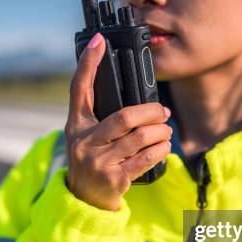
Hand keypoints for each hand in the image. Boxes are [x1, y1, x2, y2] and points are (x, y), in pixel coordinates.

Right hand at [64, 33, 171, 210]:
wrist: (83, 200)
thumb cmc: (91, 161)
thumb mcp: (85, 137)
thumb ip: (99, 117)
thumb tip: (133, 99)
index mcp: (76, 125)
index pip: (79, 88)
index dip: (88, 63)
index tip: (99, 40)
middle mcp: (84, 142)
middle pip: (124, 117)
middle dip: (151, 112)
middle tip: (164, 112)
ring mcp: (98, 162)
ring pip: (140, 138)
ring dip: (160, 132)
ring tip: (165, 131)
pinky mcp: (115, 179)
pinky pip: (146, 158)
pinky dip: (160, 150)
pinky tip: (164, 147)